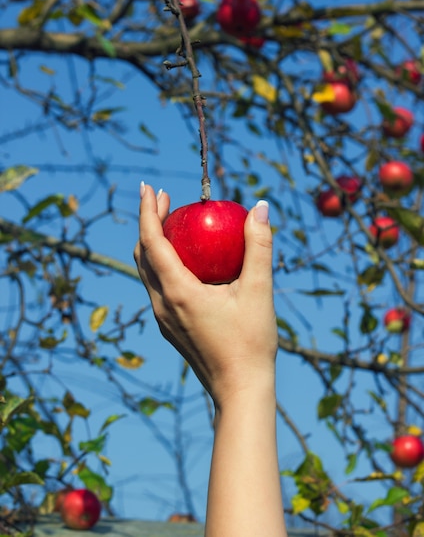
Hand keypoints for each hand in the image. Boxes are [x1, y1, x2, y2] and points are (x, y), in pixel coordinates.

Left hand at [134, 183, 276, 407]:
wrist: (240, 390)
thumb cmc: (251, 342)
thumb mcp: (258, 290)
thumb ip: (258, 246)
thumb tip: (261, 208)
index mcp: (177, 292)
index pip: (152, 242)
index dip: (146, 211)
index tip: (148, 187)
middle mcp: (162, 304)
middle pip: (142, 255)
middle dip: (147, 222)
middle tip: (161, 198)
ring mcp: (163, 317)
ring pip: (147, 272)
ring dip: (152, 243)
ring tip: (170, 222)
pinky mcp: (171, 326)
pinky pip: (158, 286)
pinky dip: (162, 263)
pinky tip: (186, 259)